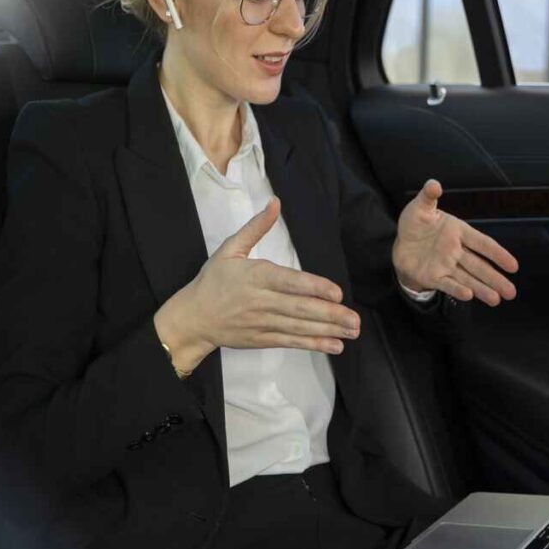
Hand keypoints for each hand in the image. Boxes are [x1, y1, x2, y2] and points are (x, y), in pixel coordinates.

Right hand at [154, 197, 360, 375]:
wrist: (193, 318)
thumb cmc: (213, 281)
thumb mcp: (230, 249)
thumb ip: (256, 228)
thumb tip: (275, 203)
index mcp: (256, 276)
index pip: (289, 282)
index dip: (314, 288)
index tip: (337, 293)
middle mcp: (261, 301)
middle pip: (299, 309)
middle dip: (330, 315)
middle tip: (355, 319)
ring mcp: (262, 323)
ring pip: (299, 327)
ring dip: (328, 330)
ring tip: (352, 331)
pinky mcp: (263, 339)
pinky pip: (292, 342)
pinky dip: (313, 344)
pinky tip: (334, 345)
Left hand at [392, 179, 517, 306]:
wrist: (400, 242)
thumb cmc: (415, 223)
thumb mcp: (420, 207)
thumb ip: (428, 196)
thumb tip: (434, 184)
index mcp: (458, 232)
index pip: (482, 243)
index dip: (498, 254)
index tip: (513, 266)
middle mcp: (456, 251)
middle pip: (479, 266)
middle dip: (495, 279)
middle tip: (512, 292)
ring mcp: (446, 265)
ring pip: (468, 279)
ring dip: (482, 289)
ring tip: (497, 300)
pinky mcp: (434, 277)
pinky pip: (448, 284)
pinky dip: (457, 290)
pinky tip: (469, 295)